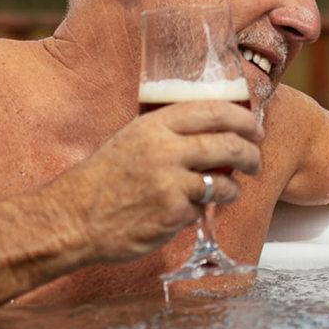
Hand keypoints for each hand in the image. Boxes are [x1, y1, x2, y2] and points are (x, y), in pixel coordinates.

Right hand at [52, 100, 264, 264]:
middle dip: (251, 154)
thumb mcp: (131, 139)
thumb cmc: (101, 180)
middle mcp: (164, 149)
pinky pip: (203, 209)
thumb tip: (211, 132)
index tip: (255, 128)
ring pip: (224, 181)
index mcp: (154, 125)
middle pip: (228, 144)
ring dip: (234, 188)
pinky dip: (202, 211)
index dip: (242, 118)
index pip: (212, 110)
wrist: (73, 218)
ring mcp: (170, 182)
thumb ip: (167, 133)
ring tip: (230, 191)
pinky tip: (189, 210)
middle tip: (256, 160)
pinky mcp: (173, 212)